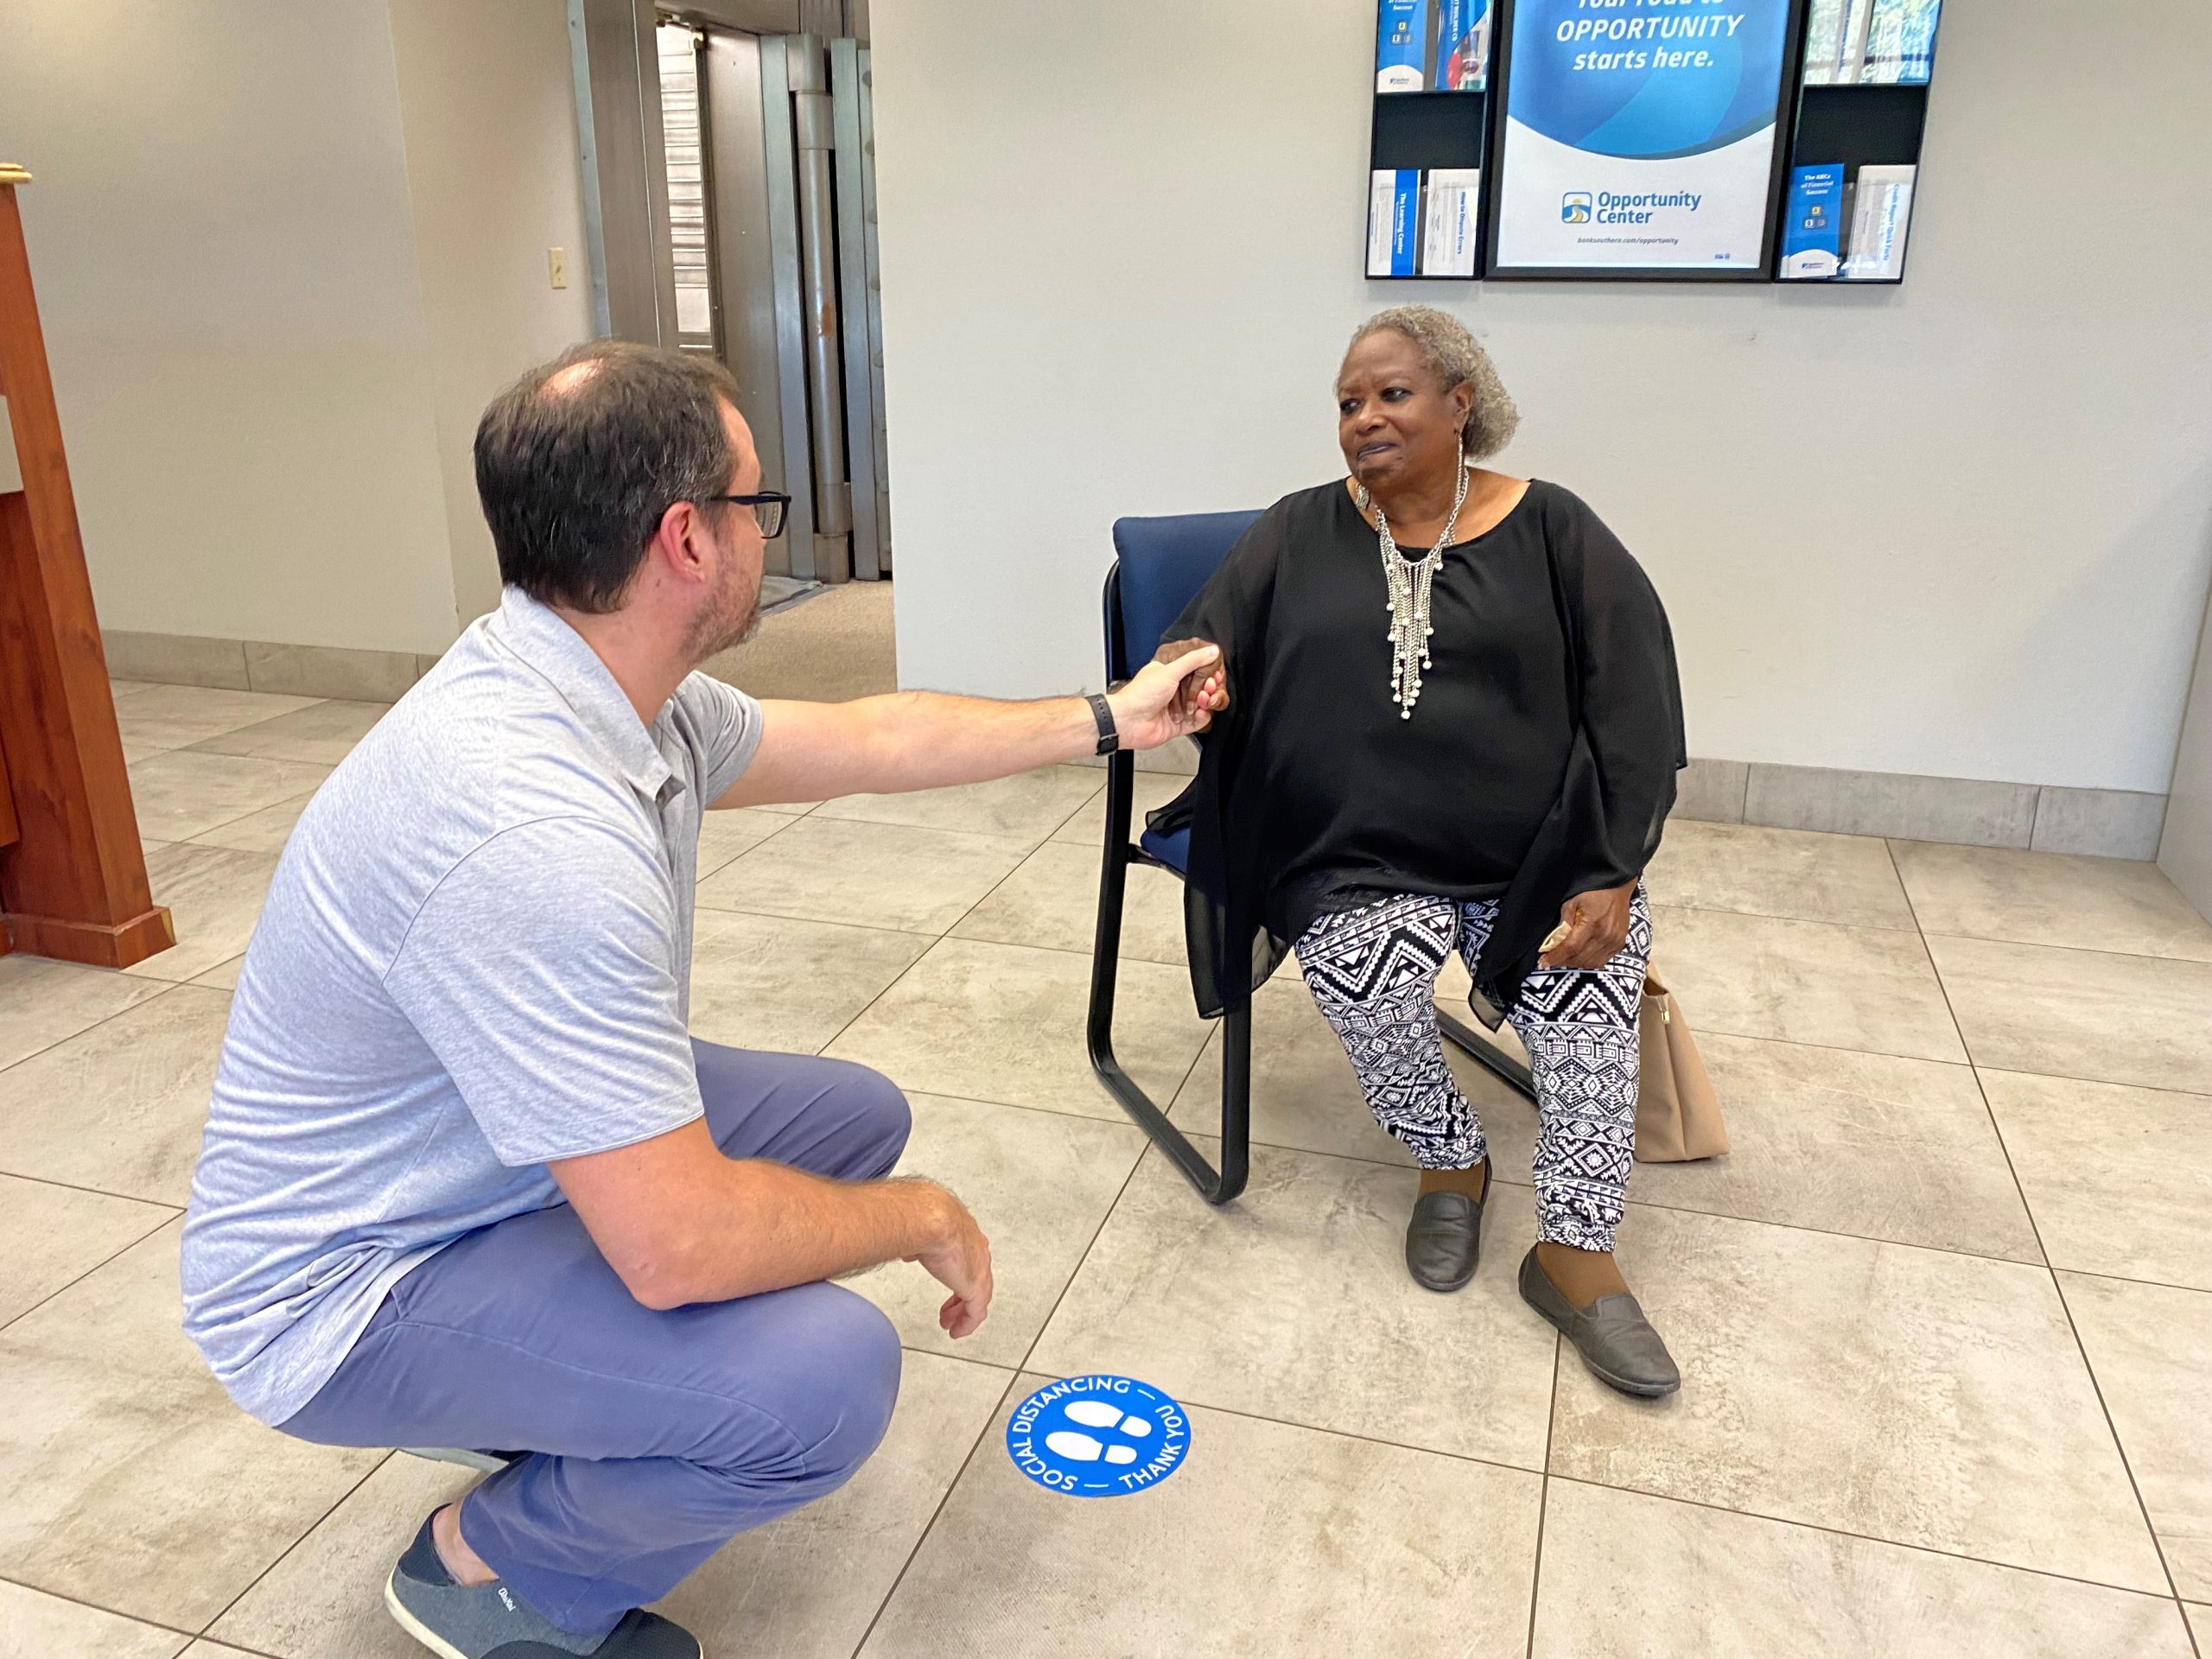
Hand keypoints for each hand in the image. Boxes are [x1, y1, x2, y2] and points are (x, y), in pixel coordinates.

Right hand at [905, 1185, 993, 1338]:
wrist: (931, 1219)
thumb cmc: (922, 1217)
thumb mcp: (918, 1231)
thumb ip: (917, 1244)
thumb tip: (908, 1250)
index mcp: (965, 1234)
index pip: (967, 1259)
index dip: (956, 1274)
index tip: (948, 1284)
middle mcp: (977, 1251)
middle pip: (975, 1279)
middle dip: (961, 1296)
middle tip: (950, 1310)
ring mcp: (980, 1270)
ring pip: (977, 1298)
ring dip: (962, 1312)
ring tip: (951, 1324)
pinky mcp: (977, 1287)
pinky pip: (976, 1313)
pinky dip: (967, 1323)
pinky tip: (957, 1331)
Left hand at [1107, 641, 1227, 749]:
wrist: (1129, 721)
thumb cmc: (1140, 695)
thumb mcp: (1169, 671)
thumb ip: (1193, 660)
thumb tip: (1211, 651)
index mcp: (1168, 673)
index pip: (1195, 670)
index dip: (1207, 672)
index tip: (1214, 673)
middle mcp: (1173, 690)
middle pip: (1201, 688)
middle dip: (1209, 687)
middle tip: (1209, 686)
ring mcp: (1176, 708)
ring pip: (1201, 705)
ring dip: (1206, 702)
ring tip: (1203, 699)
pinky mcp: (1178, 725)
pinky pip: (1197, 722)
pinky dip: (1202, 717)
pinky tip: (1200, 712)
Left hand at [1539, 878, 1635, 970]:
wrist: (1617, 888)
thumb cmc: (1594, 892)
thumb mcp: (1572, 902)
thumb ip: (1563, 922)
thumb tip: (1553, 941)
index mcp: (1593, 924)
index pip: (1571, 947)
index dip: (1556, 956)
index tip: (1544, 961)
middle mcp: (1606, 936)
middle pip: (1580, 958)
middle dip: (1562, 961)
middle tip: (1551, 958)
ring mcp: (1614, 942)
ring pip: (1590, 963)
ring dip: (1574, 963)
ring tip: (1564, 957)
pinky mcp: (1619, 944)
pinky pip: (1601, 961)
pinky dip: (1588, 962)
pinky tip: (1579, 956)